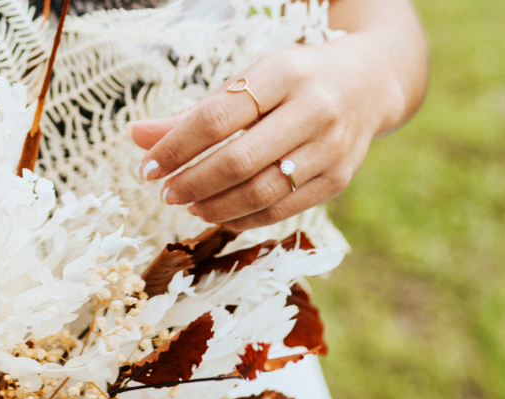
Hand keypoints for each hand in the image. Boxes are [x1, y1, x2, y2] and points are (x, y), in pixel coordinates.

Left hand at [127, 35, 407, 230]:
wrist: (368, 82)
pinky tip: (218, 214)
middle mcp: (314, 108)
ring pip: (261, 191)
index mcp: (284, 73)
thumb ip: (192, 115)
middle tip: (165, 193)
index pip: (217, 118)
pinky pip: (281, 210)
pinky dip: (242, 218)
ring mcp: (331, 146)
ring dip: (215, 206)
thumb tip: (135, 137)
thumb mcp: (248, 83)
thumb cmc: (291, 82)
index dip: (175, 148)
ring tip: (188, 205)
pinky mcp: (338, 178)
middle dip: (192, 183)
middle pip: (238, 160)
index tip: (147, 168)